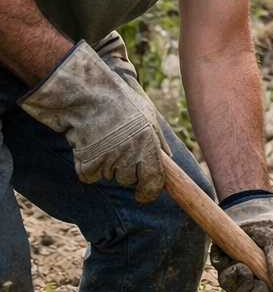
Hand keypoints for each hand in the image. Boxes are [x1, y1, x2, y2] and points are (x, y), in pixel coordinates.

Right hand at [19, 40, 167, 202]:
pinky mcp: (87, 163)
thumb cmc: (119, 104)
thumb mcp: (147, 116)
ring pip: (109, 176)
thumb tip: (167, 157)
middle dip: (125, 169)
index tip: (145, 196)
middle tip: (118, 149)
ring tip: (104, 141)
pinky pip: (89, 175)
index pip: (154, 180)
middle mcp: (130, 155)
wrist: (88, 96)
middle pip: (129, 179)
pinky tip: (88, 148)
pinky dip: (87, 166)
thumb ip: (157, 139)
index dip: (150, 191)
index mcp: (148, 144)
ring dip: (106, 165)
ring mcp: (108, 160)